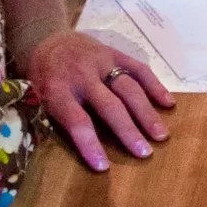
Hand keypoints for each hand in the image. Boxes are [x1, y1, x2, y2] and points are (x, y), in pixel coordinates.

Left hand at [20, 27, 173, 170]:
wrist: (47, 40)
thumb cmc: (43, 79)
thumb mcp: (38, 99)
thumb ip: (59, 119)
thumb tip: (84, 149)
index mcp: (57, 90)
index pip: (76, 121)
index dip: (90, 144)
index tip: (103, 166)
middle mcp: (82, 75)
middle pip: (110, 105)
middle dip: (128, 130)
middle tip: (144, 153)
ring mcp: (101, 62)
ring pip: (129, 88)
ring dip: (146, 113)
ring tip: (161, 135)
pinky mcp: (115, 53)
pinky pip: (138, 69)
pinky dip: (155, 86)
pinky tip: (168, 103)